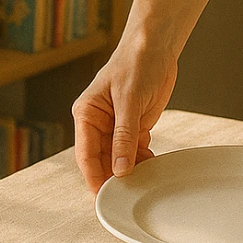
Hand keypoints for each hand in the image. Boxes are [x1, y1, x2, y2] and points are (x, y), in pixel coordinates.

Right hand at [72, 13, 178, 194]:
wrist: (156, 46)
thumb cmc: (136, 64)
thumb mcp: (129, 100)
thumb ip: (124, 135)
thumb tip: (120, 168)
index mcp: (86, 114)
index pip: (86, 154)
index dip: (94, 177)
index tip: (104, 196)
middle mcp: (97, 123)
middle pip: (101, 160)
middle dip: (113, 177)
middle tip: (127, 196)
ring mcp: (116, 126)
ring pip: (118, 158)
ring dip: (129, 171)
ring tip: (142, 184)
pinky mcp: (134, 126)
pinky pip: (134, 151)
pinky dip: (142, 161)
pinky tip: (151, 168)